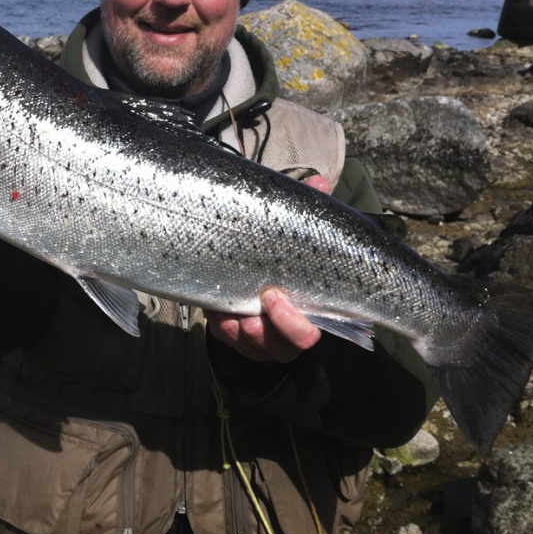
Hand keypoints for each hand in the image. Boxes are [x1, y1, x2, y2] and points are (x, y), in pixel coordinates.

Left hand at [205, 173, 327, 362]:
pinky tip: (214, 306)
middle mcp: (283, 334)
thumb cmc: (279, 253)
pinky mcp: (230, 335)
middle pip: (280, 349)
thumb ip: (304, 212)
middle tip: (250, 308)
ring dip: (236, 328)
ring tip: (227, 308)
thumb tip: (318, 184)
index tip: (273, 294)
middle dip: (264, 331)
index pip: (307, 336)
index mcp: (307, 314)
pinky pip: (223, 338)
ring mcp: (256, 338)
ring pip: (248, 345)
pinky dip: (218, 323)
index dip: (292, 323)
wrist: (252, 269)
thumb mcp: (291, 233)